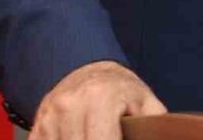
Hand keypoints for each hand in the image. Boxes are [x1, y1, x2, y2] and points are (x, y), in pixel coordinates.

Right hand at [30, 60, 166, 139]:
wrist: (86, 70)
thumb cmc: (121, 90)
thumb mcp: (146, 102)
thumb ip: (155, 126)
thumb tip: (166, 136)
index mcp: (101, 100)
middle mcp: (70, 106)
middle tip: (110, 137)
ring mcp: (49, 117)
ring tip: (96, 135)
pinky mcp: (37, 128)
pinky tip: (80, 138)